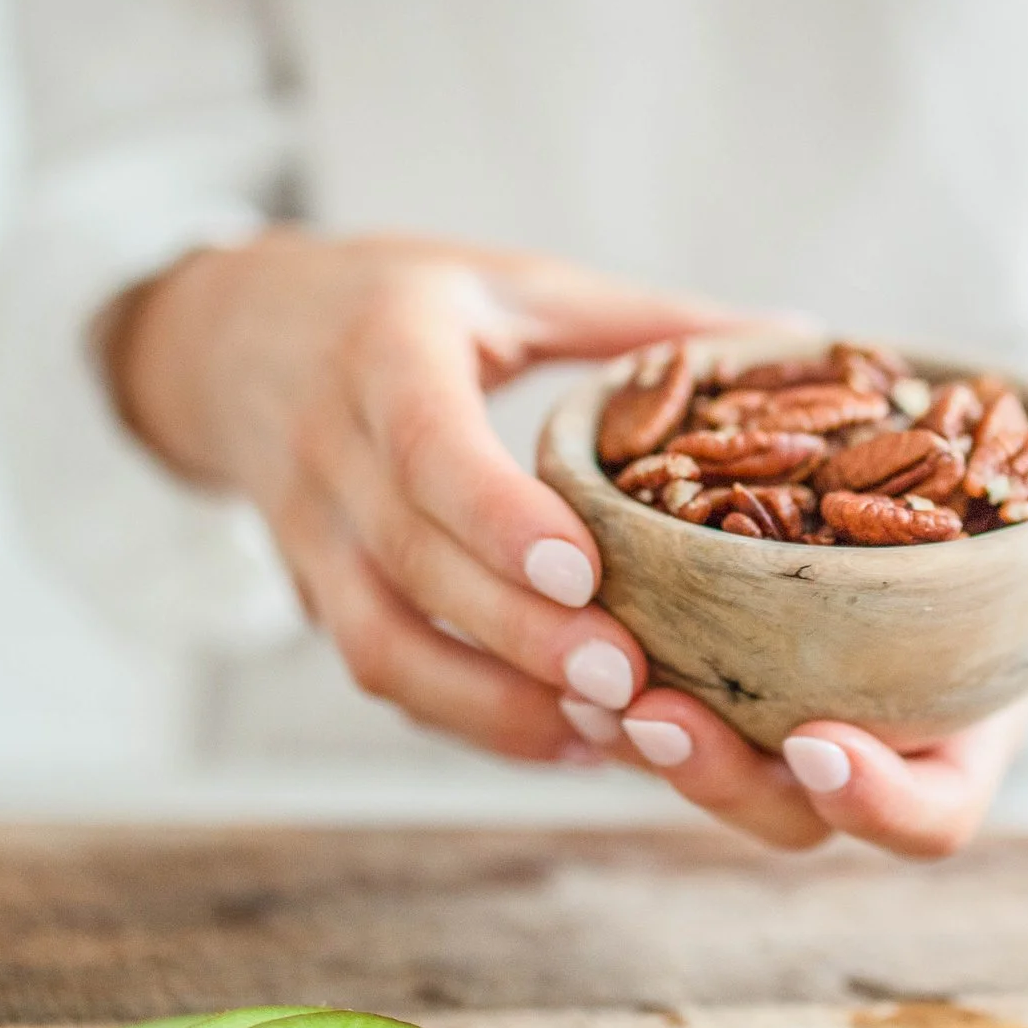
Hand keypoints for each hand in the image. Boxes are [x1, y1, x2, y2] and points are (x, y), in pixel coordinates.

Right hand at [108, 227, 739, 760]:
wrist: (229, 342)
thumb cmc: (394, 305)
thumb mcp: (509, 284)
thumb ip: (641, 320)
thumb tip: (798, 334)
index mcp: (382, 352)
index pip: (426, 446)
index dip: (497, 517)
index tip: (584, 572)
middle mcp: (330, 451)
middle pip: (414, 565)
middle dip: (521, 637)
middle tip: (631, 682)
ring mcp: (311, 535)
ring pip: (384, 644)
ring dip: (492, 704)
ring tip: (607, 735)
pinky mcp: (314, 594)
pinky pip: (382, 673)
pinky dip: (470, 719)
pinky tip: (567, 743)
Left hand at [597, 432, 1027, 857]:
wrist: (977, 447)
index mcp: (964, 738)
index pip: (927, 821)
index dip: (877, 802)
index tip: (826, 744)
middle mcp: (867, 742)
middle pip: (787, 812)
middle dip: (721, 779)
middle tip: (662, 714)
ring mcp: (786, 707)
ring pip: (707, 763)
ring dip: (645, 737)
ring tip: (591, 683)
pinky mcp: (721, 658)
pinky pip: (659, 692)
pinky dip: (611, 675)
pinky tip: (563, 632)